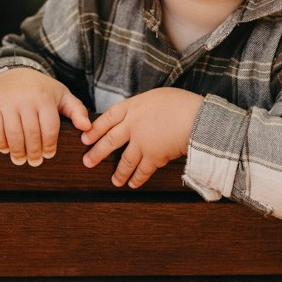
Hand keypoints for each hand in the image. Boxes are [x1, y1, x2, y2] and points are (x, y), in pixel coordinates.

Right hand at [0, 67, 89, 164]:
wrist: (12, 72)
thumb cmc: (40, 89)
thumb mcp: (61, 95)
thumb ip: (77, 110)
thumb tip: (87, 127)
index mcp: (44, 97)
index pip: (49, 129)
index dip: (49, 146)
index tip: (48, 155)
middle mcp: (25, 99)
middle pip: (31, 134)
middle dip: (34, 152)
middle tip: (35, 162)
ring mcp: (7, 102)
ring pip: (13, 134)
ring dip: (17, 152)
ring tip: (20, 159)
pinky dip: (1, 143)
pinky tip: (7, 149)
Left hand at [80, 88, 202, 187]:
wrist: (196, 118)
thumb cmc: (181, 103)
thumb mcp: (157, 96)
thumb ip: (143, 107)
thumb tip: (137, 113)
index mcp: (133, 106)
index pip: (108, 118)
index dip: (95, 129)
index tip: (85, 137)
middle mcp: (133, 124)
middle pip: (110, 140)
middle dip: (97, 153)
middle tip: (87, 162)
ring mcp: (142, 142)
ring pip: (125, 160)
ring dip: (119, 172)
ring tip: (115, 181)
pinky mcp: (153, 157)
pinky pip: (142, 171)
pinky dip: (137, 178)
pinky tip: (133, 184)